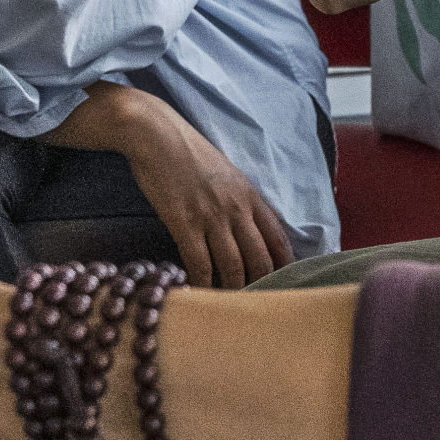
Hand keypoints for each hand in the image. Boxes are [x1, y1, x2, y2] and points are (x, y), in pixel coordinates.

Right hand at [107, 95, 296, 288]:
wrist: (156, 135)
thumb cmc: (187, 152)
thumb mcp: (226, 173)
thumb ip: (239, 200)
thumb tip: (245, 227)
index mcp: (250, 195)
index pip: (278, 238)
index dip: (283, 266)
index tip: (282, 283)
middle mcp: (237, 208)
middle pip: (260, 258)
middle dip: (259, 285)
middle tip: (253, 303)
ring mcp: (212, 216)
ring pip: (233, 266)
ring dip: (232, 289)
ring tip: (227, 304)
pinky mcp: (185, 222)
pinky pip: (200, 262)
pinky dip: (201, 283)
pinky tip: (198, 293)